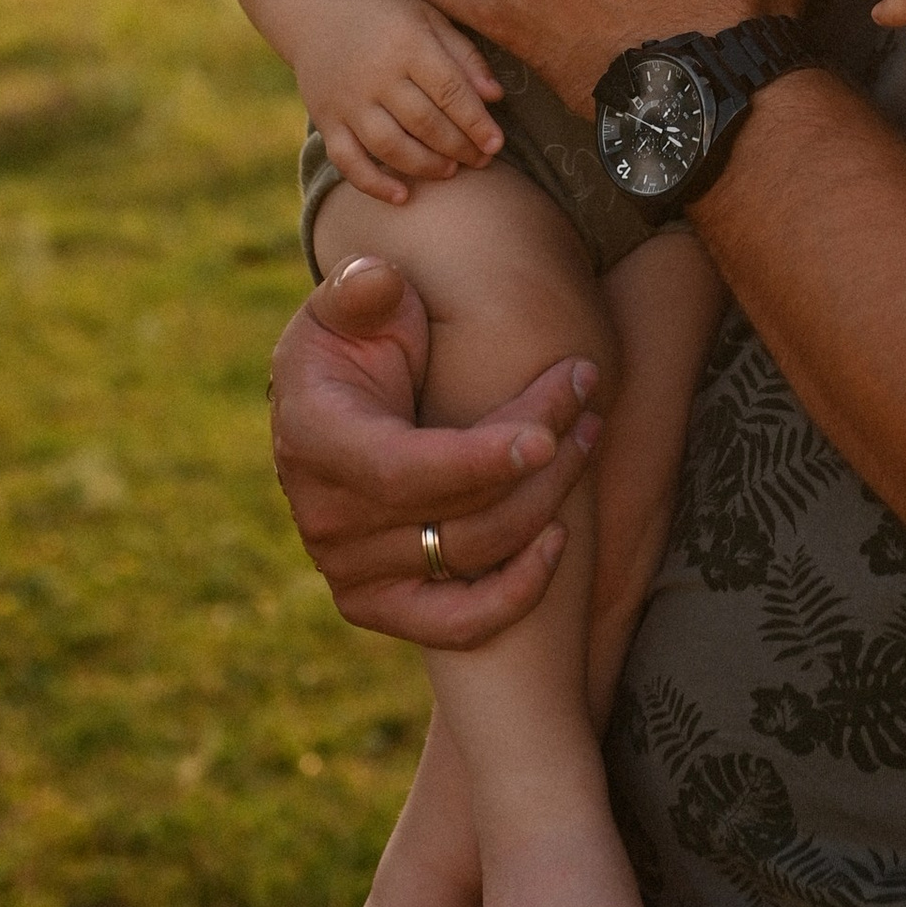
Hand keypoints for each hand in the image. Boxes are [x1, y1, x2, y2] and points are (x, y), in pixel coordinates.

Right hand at [268, 253, 601, 647]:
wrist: (339, 403)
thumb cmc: (356, 338)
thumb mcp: (352, 302)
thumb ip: (362, 290)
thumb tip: (378, 282)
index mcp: (314, 440)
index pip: (402, 472)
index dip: (476, 461)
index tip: (545, 435)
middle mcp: (326, 519)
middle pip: (456, 511)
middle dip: (538, 456)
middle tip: (590, 391)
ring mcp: (351, 570)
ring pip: (472, 553)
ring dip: (546, 499)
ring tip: (590, 429)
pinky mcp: (381, 603)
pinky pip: (456, 624)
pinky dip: (514, 595)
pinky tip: (560, 539)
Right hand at [297, 0, 502, 206]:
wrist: (319, 9)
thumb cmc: (387, 14)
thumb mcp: (429, 18)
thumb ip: (464, 56)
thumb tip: (495, 97)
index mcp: (407, 43)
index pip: (450, 91)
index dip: (476, 122)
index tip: (496, 144)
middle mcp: (375, 74)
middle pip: (424, 123)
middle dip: (458, 147)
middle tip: (481, 160)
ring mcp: (347, 100)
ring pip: (389, 146)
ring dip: (425, 166)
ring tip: (450, 171)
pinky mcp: (325, 119)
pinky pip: (348, 161)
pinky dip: (374, 184)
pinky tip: (402, 196)